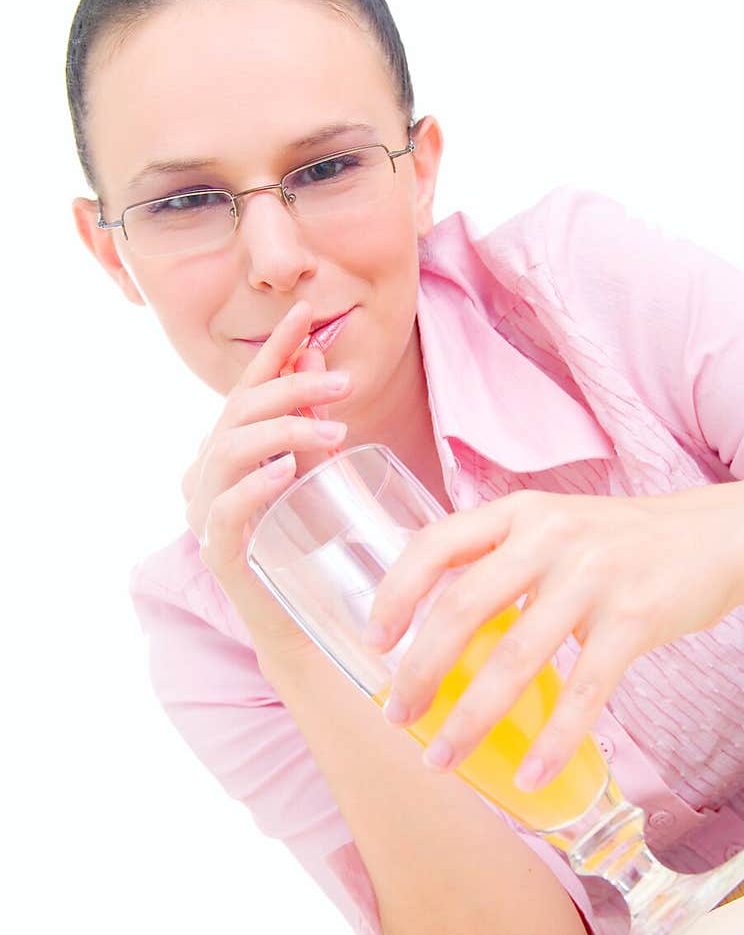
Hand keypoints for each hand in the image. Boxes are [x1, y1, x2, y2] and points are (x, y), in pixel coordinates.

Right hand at [182, 300, 351, 647]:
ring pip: (230, 450)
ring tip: (334, 431)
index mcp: (228, 449)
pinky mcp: (218, 549)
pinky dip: (256, 484)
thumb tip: (317, 359)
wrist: (303, 621)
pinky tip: (286, 470)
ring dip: (284, 431)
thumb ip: (311, 421)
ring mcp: (206, 510)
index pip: (248, 388)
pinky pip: (227, 508)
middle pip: (239, 412)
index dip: (275, 349)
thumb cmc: (310, 544)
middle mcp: (207, 473)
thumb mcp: (316, 471)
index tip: (306, 313)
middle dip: (292, 388)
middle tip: (345, 384)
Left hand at [365, 484, 743, 791]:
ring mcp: (593, 576)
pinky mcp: (634, 618)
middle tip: (398, 715)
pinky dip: (553, 741)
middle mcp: (549, 537)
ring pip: (513, 659)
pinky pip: (583, 692)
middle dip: (421, 671)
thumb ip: (506, 559)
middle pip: (462, 608)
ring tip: (442, 758)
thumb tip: (442, 625)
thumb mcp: (558, 526)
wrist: (721, 535)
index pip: (436, 543)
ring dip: (471, 718)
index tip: (374, 642)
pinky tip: (530, 776)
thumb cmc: (627, 542)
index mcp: (520, 512)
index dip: (396, 594)